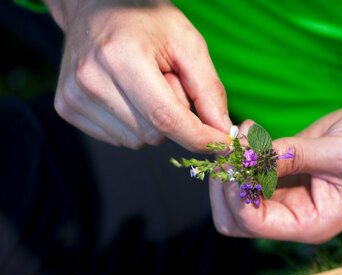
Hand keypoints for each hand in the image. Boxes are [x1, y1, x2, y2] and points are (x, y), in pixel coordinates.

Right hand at [48, 0, 230, 149]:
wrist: (96, 6)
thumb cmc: (146, 20)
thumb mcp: (188, 44)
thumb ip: (209, 91)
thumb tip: (224, 133)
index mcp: (121, 58)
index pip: (166, 118)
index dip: (199, 137)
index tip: (222, 144)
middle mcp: (91, 79)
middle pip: (154, 134)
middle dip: (174, 118)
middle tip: (166, 81)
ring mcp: (73, 95)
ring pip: (136, 141)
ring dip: (152, 121)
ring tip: (145, 84)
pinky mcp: (67, 106)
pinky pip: (117, 138)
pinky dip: (132, 123)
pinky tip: (128, 93)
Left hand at [210, 91, 341, 242]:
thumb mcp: (339, 153)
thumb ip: (292, 157)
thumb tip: (247, 157)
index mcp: (310, 224)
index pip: (252, 222)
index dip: (237, 192)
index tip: (240, 156)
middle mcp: (295, 217)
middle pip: (234, 218)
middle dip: (226, 186)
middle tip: (233, 147)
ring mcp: (287, 197)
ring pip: (236, 196)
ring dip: (231, 167)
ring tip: (242, 133)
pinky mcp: (285, 174)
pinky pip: (249, 173)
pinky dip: (241, 154)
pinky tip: (250, 129)